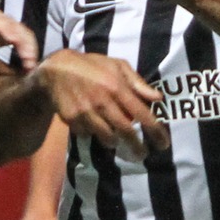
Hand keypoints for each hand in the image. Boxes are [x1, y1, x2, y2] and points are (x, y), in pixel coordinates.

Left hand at [0, 8, 38, 67]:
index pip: (7, 25)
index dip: (16, 36)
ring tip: (31, 66)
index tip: (22, 51)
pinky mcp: (10, 33)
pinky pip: (23, 39)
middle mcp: (2, 19)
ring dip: (31, 49)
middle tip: (30, 63)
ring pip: (25, 34)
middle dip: (28, 46)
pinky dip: (28, 50)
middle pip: (21, 29)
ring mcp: (7, 25)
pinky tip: (29, 62)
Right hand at [37, 50, 167, 157]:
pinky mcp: (72, 120)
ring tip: (116, 138)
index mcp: (116, 87)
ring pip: (106, 137)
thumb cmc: (92, 66)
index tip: (163, 144)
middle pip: (125, 131)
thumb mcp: (117, 65)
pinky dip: (94, 132)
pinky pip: (88, 134)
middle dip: (137, 146)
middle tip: (142, 154)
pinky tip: (93, 123)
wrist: (56, 70)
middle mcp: (102, 102)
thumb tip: (157, 98)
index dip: (154, 131)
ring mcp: (86, 112)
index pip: (141, 114)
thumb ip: (138, 83)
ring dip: (114, 140)